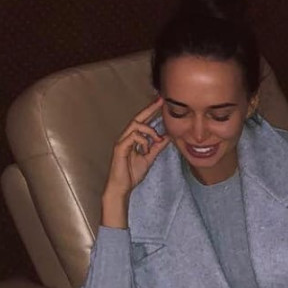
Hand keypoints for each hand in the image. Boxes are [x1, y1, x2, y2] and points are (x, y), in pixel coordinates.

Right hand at [101, 97, 169, 225]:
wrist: (122, 187)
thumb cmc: (131, 173)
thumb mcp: (149, 158)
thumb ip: (156, 148)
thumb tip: (167, 138)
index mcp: (133, 139)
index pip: (142, 122)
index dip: (151, 111)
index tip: (161, 102)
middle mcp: (126, 137)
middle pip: (137, 118)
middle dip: (149, 109)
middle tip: (160, 101)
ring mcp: (122, 142)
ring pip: (134, 126)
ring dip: (148, 130)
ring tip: (156, 139)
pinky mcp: (120, 148)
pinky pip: (132, 137)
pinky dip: (142, 140)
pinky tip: (146, 148)